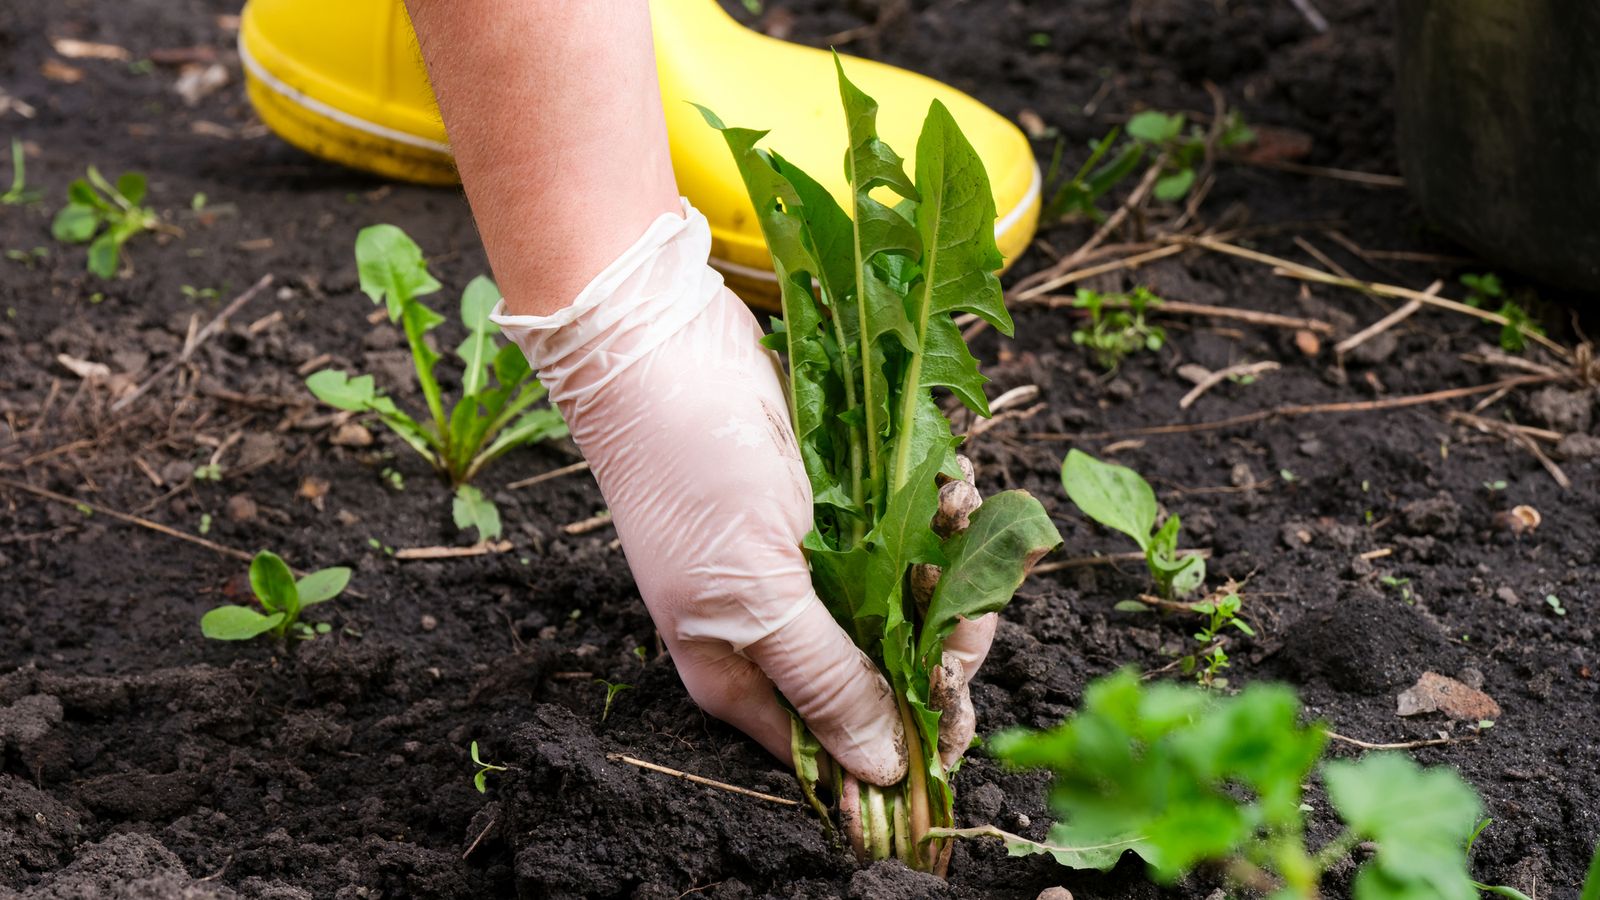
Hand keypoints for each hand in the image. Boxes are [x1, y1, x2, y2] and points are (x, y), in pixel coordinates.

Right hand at [494, 202, 923, 783]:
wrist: (662, 345)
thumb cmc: (693, 476)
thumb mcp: (757, 595)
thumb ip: (825, 681)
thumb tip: (883, 771)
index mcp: (745, 673)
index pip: (840, 743)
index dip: (905, 739)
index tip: (959, 721)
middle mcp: (781, 628)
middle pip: (888, 673)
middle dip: (940, 643)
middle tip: (969, 603)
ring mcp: (812, 564)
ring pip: (910, 601)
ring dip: (950, 564)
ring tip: (956, 508)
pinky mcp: (838, 506)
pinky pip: (909, 531)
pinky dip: (938, 509)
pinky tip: (949, 480)